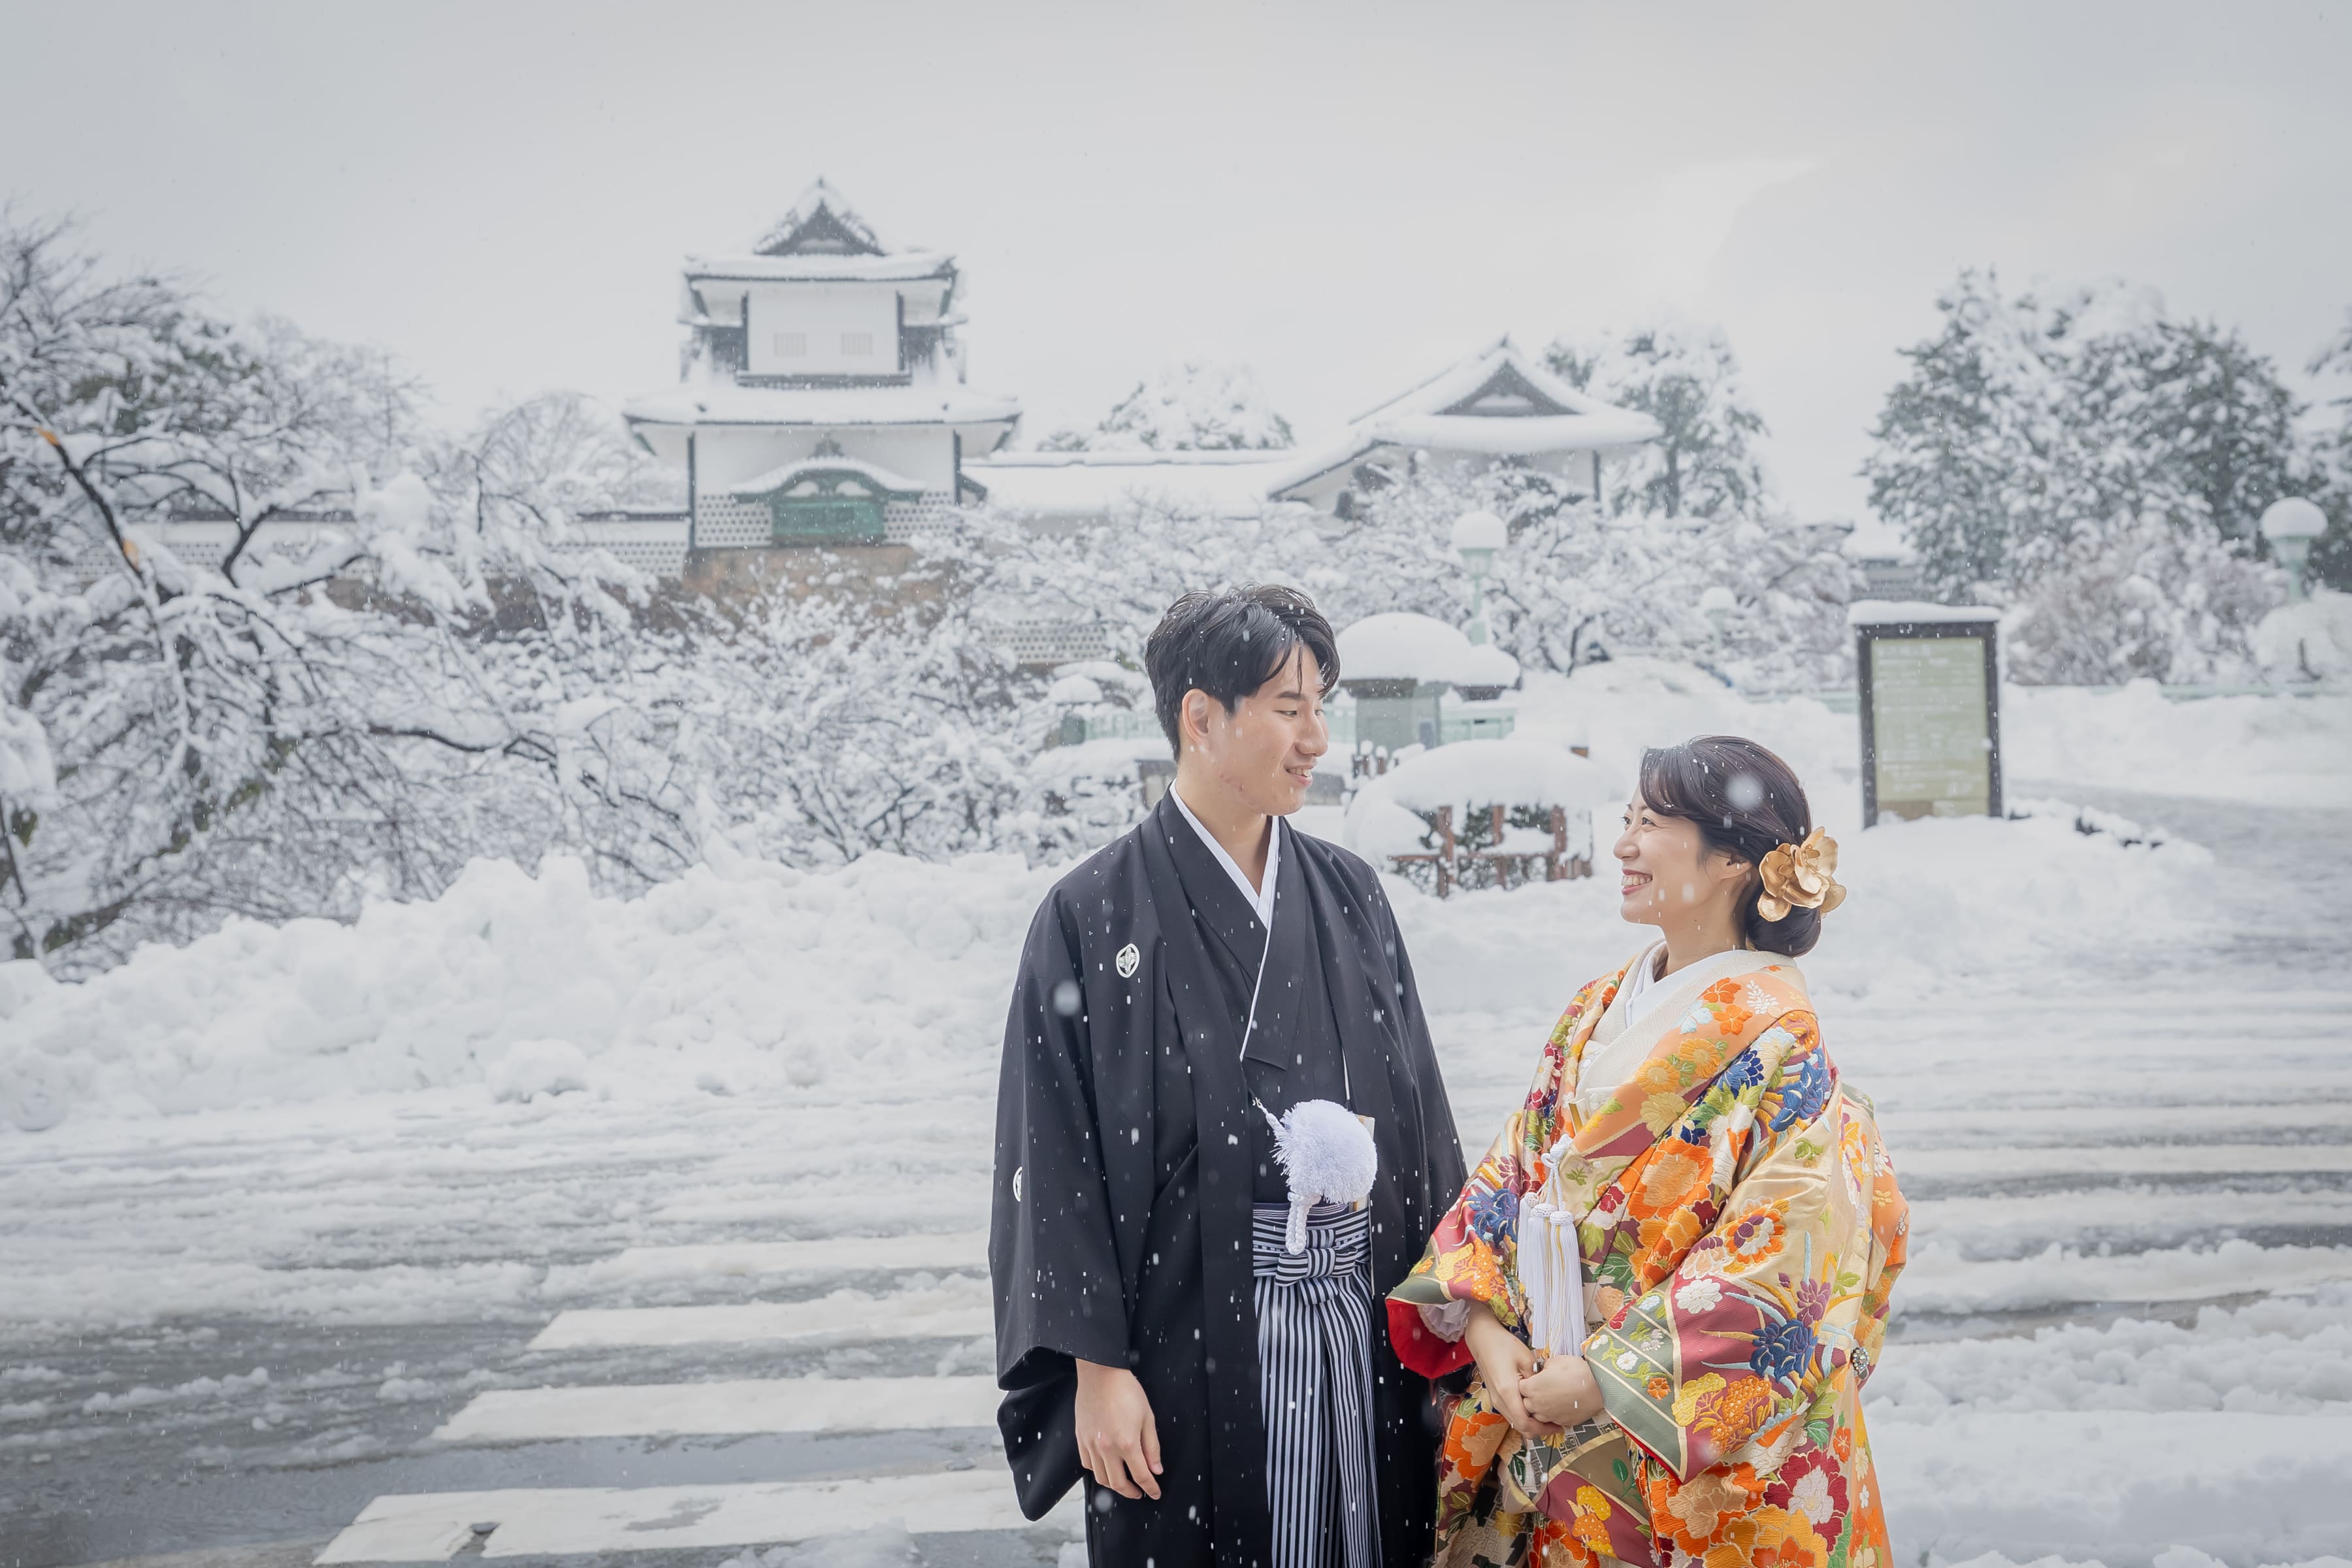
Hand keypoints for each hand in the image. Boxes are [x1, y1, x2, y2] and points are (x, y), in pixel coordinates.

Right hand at [1073, 1359, 1161, 1500]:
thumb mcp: (1147, 1417)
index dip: (1150, 1488)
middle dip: (1132, 1492)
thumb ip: (1152, 1447)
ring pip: (1101, 1477)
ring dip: (1114, 1485)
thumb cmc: (1126, 1390)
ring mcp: (1091, 1444)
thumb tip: (1156, 1469)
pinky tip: (1106, 1467)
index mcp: (1127, 1443)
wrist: (1101, 1373)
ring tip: (1123, 1483)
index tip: (1155, 1493)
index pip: (1141, 1476)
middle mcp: (1107, 1448)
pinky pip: (1087, 1464)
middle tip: (1140, 1492)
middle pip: (1118, 1483)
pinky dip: (1097, 1471)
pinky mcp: (1081, 1438)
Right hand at [1462, 1302, 1557, 1439]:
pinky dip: (1524, 1416)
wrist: (1482, 1339)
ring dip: (1532, 1424)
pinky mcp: (1496, 1397)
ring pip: (1515, 1422)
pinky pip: (1512, 1413)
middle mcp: (1499, 1400)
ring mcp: (1496, 1400)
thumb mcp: (1526, 1359)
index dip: (1543, 1429)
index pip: (1524, 1423)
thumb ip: (1537, 1380)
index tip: (1558, 1425)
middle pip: (1520, 1427)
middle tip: (1557, 1424)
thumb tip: (1549, 1394)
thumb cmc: (1504, 1345)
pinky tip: (1536, 1408)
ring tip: (1549, 1417)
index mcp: (1507, 1392)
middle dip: (1539, 1430)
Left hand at [1519, 1353, 1602, 1429]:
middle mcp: (1537, 1404)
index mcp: (1532, 1387)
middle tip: (1543, 1388)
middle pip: (1526, 1403)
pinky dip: (1554, 1414)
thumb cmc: (1577, 1372)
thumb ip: (1544, 1367)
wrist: (1598, 1388)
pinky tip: (1562, 1405)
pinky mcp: (1561, 1422)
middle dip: (1531, 1396)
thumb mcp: (1556, 1361)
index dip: (1527, 1382)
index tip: (1534, 1379)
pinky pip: (1552, 1419)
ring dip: (1541, 1407)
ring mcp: (1549, 1415)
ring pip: (1538, 1414)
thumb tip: (1545, 1371)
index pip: (1520, 1387)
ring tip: (1553, 1398)